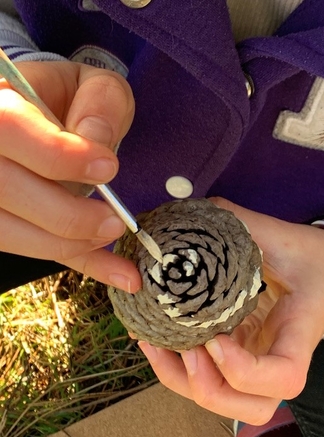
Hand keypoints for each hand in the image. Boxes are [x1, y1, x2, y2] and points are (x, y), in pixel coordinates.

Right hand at [0, 61, 140, 291]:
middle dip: (65, 215)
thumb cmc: (70, 97)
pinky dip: (81, 263)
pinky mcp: (3, 220)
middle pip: (3, 190)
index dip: (57, 155)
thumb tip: (96, 145)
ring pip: (8, 231)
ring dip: (67, 244)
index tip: (108, 168)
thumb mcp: (92, 84)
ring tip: (111, 235)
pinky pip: (34, 249)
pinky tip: (122, 274)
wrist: (47, 114)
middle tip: (115, 221)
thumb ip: (99, 104)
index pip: (9, 128)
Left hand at [139, 197, 323, 423]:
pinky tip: (155, 342)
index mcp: (299, 332)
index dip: (243, 370)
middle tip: (183, 350)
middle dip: (208, 388)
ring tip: (156, 346)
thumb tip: (192, 207)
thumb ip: (240, 222)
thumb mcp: (281, 236)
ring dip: (186, 383)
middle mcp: (280, 356)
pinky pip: (213, 377)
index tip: (214, 338)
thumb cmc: (313, 257)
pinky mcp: (246, 352)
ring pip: (228, 401)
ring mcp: (262, 359)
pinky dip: (180, 370)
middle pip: (251, 407)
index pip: (284, 378)